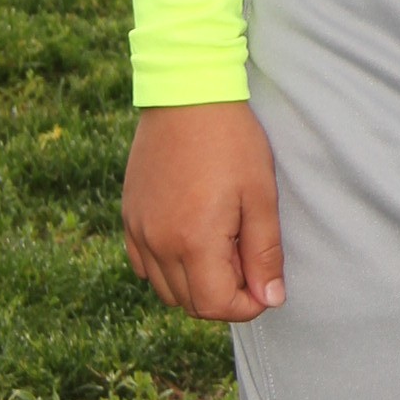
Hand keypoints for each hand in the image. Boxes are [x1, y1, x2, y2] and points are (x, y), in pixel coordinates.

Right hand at [122, 102, 285, 321]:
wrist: (187, 93)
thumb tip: (270, 300)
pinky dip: (167, 267)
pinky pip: (144, 265)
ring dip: (195, 283)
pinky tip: (191, 239)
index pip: (215, 306)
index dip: (246, 305)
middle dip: (223, 295)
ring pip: (165, 288)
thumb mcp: (260, 196)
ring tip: (222, 244)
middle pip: (189, 303)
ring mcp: (138, 230)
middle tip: (247, 257)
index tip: (265, 284)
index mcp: (193, 242)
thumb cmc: (231, 141)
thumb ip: (264, 253)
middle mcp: (158, 243)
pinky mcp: (129, 216)